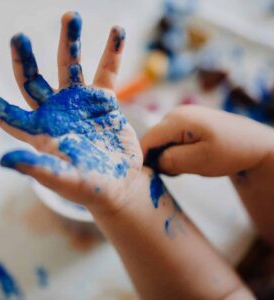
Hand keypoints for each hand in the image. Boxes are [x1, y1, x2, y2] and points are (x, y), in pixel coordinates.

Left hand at [0, 12, 142, 213]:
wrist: (120, 184)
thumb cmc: (90, 188)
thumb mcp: (64, 180)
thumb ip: (38, 168)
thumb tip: (2, 160)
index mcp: (39, 132)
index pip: (7, 114)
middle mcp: (54, 112)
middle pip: (33, 80)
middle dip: (25, 59)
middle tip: (19, 37)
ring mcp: (78, 103)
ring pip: (69, 66)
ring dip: (70, 42)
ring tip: (71, 16)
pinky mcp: (102, 101)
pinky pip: (106, 72)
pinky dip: (111, 53)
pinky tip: (117, 31)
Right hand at [142, 105, 273, 175]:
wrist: (254, 143)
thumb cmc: (230, 152)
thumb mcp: (200, 161)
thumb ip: (171, 161)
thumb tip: (153, 161)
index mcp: (177, 119)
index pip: (147, 140)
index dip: (143, 159)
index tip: (150, 176)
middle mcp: (175, 113)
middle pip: (152, 140)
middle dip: (158, 158)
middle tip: (176, 173)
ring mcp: (180, 116)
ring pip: (160, 141)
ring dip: (167, 156)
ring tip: (186, 166)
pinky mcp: (185, 122)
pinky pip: (169, 139)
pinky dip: (174, 151)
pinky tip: (188, 158)